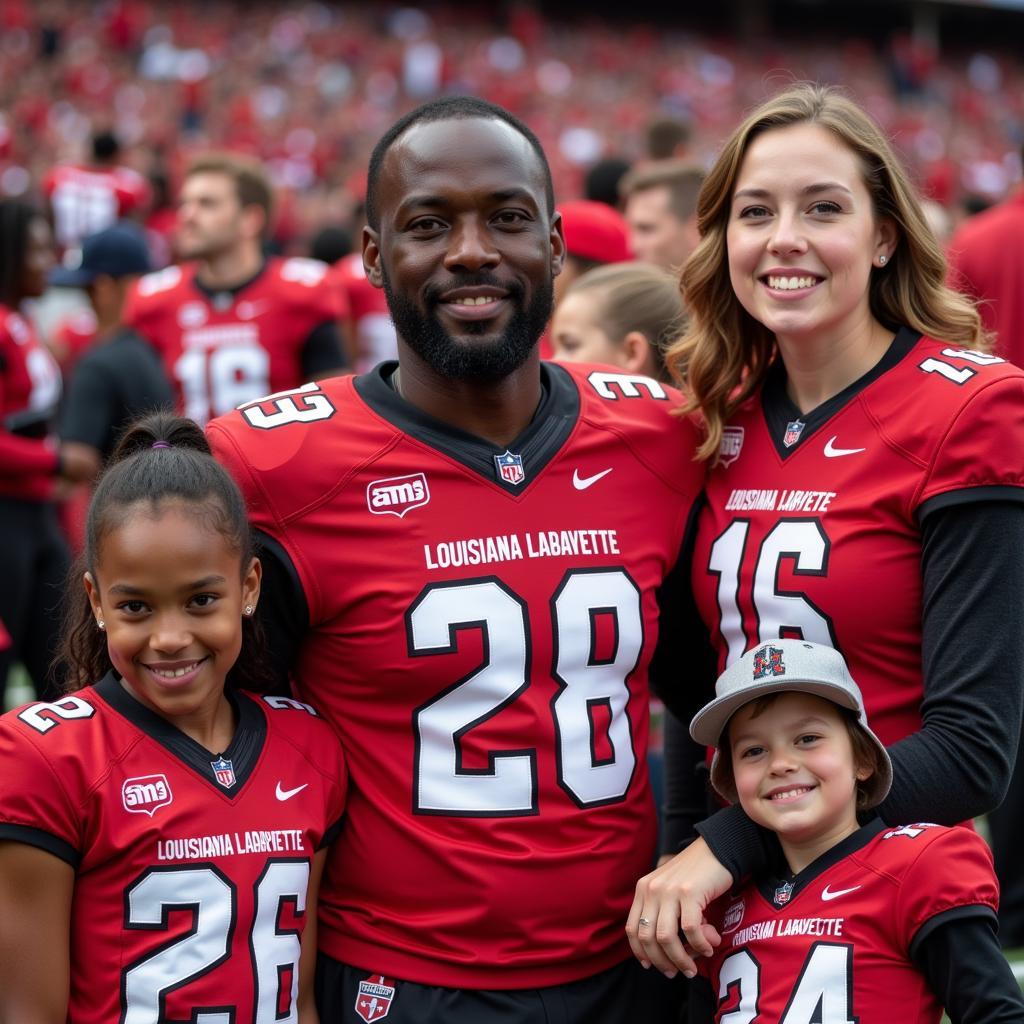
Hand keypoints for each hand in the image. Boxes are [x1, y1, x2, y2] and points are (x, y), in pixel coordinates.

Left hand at [626, 837, 730, 976]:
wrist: (717, 849)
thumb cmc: (696, 875)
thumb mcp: (672, 892)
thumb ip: (665, 916)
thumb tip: (668, 955)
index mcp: (643, 889)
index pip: (633, 929)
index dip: (641, 953)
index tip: (653, 967)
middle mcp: (652, 889)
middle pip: (647, 938)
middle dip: (662, 961)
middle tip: (677, 972)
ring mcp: (669, 890)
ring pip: (666, 938)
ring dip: (680, 959)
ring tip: (693, 967)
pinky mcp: (689, 892)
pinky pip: (690, 930)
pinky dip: (700, 944)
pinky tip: (709, 948)